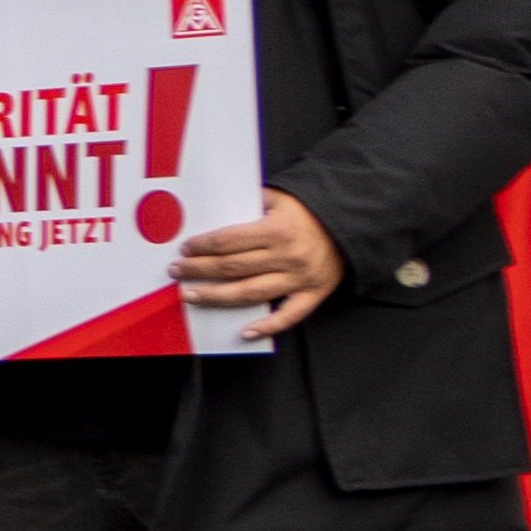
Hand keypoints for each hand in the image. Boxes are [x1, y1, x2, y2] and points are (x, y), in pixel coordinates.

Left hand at [173, 191, 341, 321]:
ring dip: (217, 297)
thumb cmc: (311, 211)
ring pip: (250, 293)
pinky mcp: (313, 294)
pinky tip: (244, 332)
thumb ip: (249, 203)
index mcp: (276, 230)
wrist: (353, 224)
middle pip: (232, 268)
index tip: (184, 250)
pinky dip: (267, 326)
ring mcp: (299, 278)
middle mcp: (286, 256)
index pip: (228, 242)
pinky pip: (289, 315)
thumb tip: (216, 209)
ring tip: (191, 296)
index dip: (202, 247)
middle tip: (176, 272)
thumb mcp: (280, 198)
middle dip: (199, 270)